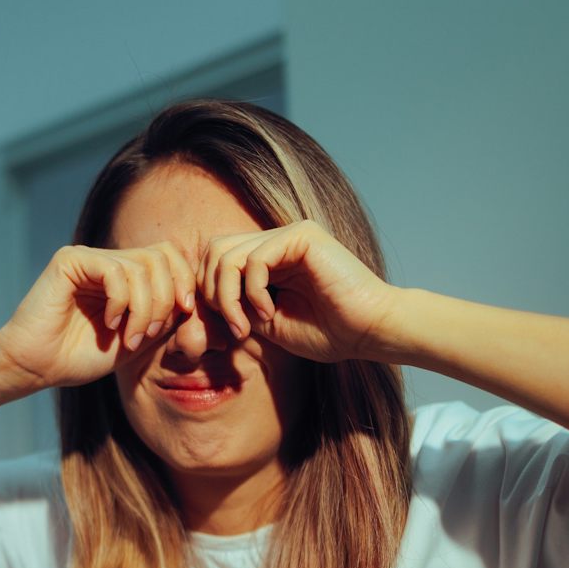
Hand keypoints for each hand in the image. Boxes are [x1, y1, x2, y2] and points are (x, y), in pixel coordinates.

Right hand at [0, 243, 198, 395]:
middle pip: (161, 257)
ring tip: (129, 337)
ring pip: (141, 265)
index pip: (169, 257)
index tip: (185, 314)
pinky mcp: (69, 261)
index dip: (184, 282)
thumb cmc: (80, 358)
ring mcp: (89, 258)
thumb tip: (194, 298)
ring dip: (144, 308)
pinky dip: (121, 300)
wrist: (36, 367)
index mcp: (124, 275)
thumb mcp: (136, 340)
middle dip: (166, 299)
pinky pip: (114, 270)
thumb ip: (165, 317)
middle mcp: (108, 261)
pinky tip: (110, 323)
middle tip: (147, 335)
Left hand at [202, 221, 406, 364]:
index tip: (228, 330)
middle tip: (234, 328)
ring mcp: (289, 235)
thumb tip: (199, 299)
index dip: (209, 294)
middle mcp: (276, 241)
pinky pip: (253, 260)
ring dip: (227, 297)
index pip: (215, 261)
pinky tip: (268, 312)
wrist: (369, 331)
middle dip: (211, 294)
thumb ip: (236, 306)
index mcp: (268, 259)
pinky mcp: (302, 236)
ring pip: (226, 255)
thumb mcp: (266, 323)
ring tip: (246, 326)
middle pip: (213, 251)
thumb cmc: (326, 332)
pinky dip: (252, 292)